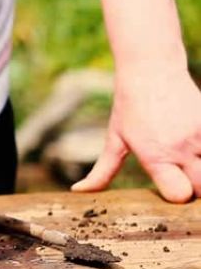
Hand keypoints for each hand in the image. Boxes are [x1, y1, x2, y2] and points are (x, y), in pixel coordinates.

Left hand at [72, 67, 200, 202]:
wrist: (152, 70)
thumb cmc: (130, 107)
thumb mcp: (114, 139)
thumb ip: (102, 171)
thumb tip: (79, 191)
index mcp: (155, 155)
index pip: (179, 194)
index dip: (177, 197)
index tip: (171, 189)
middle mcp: (180, 147)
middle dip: (195, 191)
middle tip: (183, 180)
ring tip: (191, 165)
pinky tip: (196, 150)